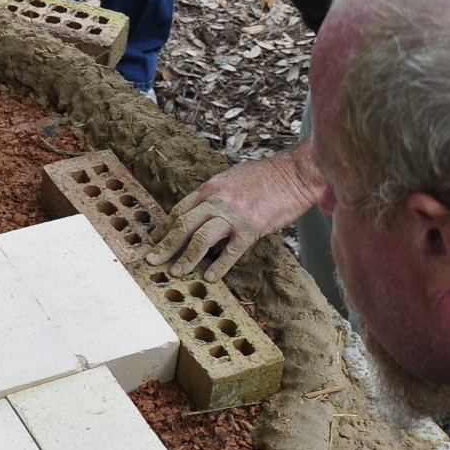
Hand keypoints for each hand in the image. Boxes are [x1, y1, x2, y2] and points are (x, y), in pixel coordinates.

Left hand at [146, 146, 325, 281]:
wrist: (296, 172)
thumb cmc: (267, 176)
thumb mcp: (232, 178)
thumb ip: (216, 195)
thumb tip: (202, 212)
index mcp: (211, 188)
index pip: (179, 211)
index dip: (164, 228)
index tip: (154, 241)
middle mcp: (218, 200)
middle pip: (183, 226)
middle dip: (166, 245)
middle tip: (153, 261)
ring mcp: (234, 214)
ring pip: (201, 239)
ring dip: (186, 258)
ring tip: (176, 272)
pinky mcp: (252, 227)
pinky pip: (231, 251)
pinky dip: (220, 265)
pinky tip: (211, 277)